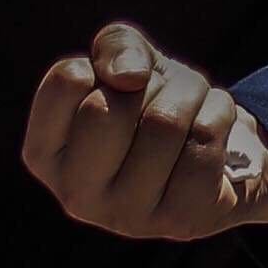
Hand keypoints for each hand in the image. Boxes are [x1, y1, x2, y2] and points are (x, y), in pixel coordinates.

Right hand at [22, 22, 267, 241]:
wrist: (222, 154)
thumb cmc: (159, 105)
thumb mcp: (131, 64)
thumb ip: (116, 47)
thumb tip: (128, 76)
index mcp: (45, 154)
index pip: (68, 80)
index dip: (108, 65)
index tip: (125, 83)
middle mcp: (75, 194)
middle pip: (112, 108)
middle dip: (154, 83)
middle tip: (168, 95)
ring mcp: (127, 216)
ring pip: (165, 123)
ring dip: (196, 95)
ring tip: (196, 109)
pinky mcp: (181, 221)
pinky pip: (205, 143)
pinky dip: (221, 117)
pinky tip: (216, 132)